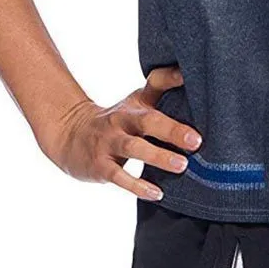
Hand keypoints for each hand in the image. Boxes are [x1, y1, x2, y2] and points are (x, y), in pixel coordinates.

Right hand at [38, 67, 200, 200]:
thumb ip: (161, 91)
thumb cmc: (117, 123)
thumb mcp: (136, 104)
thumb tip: (187, 74)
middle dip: (172, 129)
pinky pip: (120, 177)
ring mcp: (110, 143)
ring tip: (182, 165)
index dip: (169, 79)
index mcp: (135, 105)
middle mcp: (122, 121)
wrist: (71, 136)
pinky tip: (157, 193)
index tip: (188, 78)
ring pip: (134, 148)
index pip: (153, 85)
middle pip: (147, 120)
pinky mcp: (101, 166)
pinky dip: (138, 186)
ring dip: (158, 156)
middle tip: (196, 140)